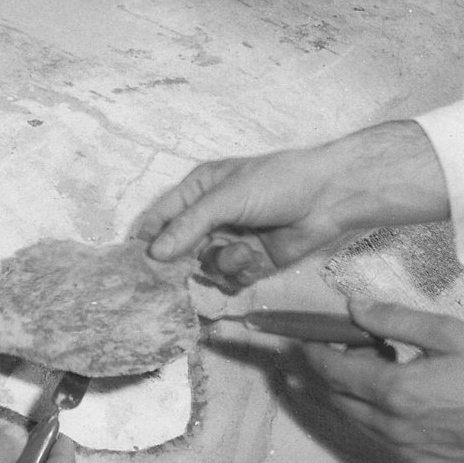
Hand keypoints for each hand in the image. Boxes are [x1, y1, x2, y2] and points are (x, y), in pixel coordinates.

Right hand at [136, 121, 448, 285]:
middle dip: (183, 262)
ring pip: (206, 267)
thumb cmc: (275, 183)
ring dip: (222, 263)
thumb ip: (188, 226)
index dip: (147, 238)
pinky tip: (255, 260)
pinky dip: (241, 272)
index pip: (161, 217)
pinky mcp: (251, 263)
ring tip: (243, 252)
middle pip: (179, 250)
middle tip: (178, 274)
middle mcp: (210, 218)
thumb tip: (153, 254)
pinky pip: (230, 279)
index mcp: (198, 192)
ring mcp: (230, 241)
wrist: (329, 197)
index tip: (135, 261)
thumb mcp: (225, 197)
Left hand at [304, 299, 463, 462]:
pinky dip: (376, 417)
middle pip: (337, 398)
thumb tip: (351, 307)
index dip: (314, 355)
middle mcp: (391, 427)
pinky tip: (402, 399)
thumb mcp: (447, 333)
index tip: (306, 341)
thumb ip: (393, 320)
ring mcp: (401, 452)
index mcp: (396, 390)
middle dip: (334, 372)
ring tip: (384, 369)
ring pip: (355, 421)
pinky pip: (379, 440)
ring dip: (355, 395)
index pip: (333, 372)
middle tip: (352, 349)